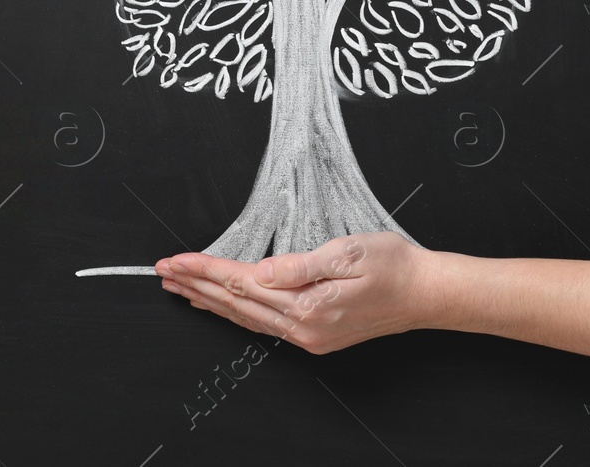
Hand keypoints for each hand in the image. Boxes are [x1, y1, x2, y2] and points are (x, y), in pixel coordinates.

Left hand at [154, 232, 436, 353]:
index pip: (242, 284)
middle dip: (197, 285)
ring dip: (211, 300)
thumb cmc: (394, 265)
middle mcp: (303, 329)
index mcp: (308, 306)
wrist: (427, 292)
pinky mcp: (316, 334)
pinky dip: (236, 310)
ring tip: (180, 289)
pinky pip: (263, 323)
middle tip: (162, 272)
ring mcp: (309, 336)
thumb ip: (300, 265)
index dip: (205, 270)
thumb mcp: (348, 253)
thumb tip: (260, 272)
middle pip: (236, 303)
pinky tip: (223, 304)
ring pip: (246, 316)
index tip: (175, 260)